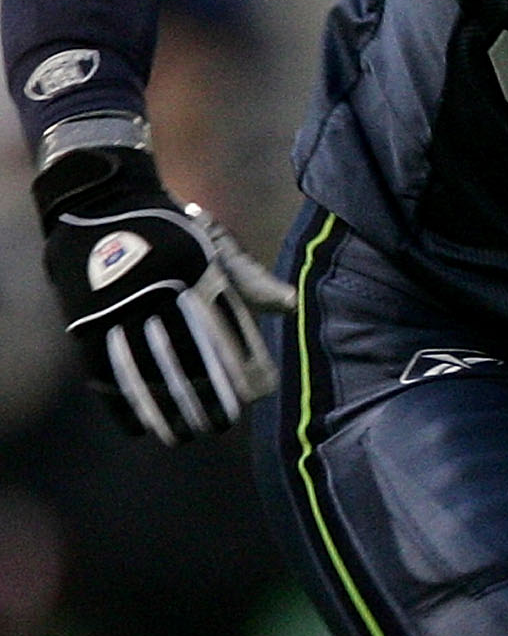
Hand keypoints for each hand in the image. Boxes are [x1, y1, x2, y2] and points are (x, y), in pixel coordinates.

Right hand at [36, 138, 292, 442]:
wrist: (103, 201)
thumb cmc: (171, 231)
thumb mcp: (214, 246)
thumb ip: (250, 280)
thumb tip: (291, 306)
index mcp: (198, 275)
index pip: (226, 334)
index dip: (242, 369)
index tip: (258, 396)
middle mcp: (162, 293)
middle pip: (189, 359)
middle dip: (209, 398)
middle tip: (222, 426)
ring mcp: (121, 307)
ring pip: (148, 372)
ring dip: (167, 410)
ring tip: (186, 435)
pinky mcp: (87, 318)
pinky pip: (106, 371)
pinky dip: (123, 403)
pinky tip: (141, 428)